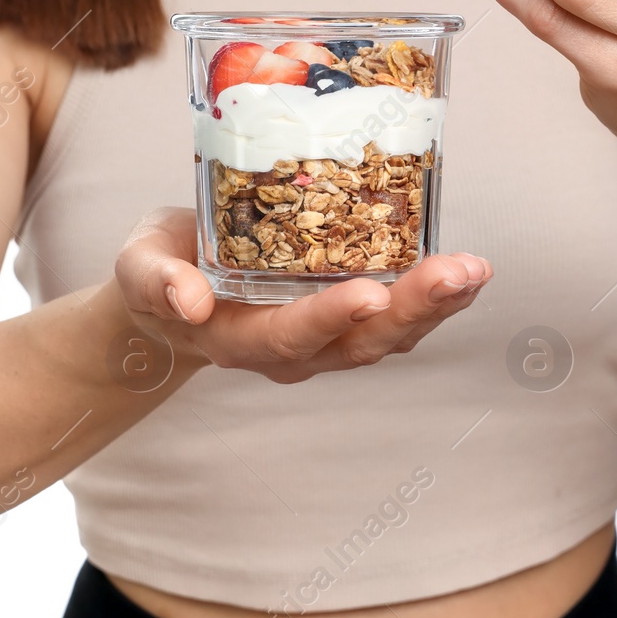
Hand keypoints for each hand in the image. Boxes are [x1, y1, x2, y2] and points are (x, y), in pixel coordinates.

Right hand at [113, 207, 492, 384]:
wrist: (172, 289)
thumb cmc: (158, 270)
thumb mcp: (139, 267)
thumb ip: (156, 282)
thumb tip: (187, 298)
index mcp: (241, 339)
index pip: (290, 336)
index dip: (327, 319)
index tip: (366, 295)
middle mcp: (294, 350)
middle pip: (359, 343)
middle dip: (411, 310)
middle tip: (457, 274)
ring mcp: (327, 339)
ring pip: (389, 336)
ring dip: (436, 307)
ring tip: (476, 272)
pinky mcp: (348, 318)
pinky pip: (397, 319)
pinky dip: (435, 300)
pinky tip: (468, 273)